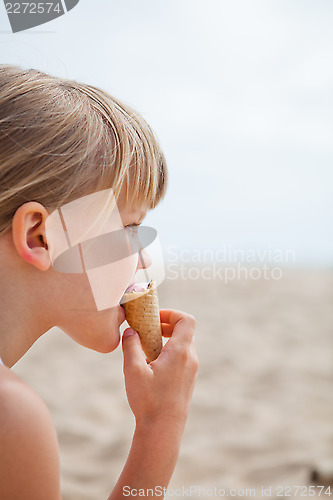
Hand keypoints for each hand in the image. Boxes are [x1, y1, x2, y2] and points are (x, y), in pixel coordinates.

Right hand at [122, 309, 197, 430]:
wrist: (163, 432)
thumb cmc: (149, 400)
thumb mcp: (133, 370)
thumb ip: (131, 346)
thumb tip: (131, 331)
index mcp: (181, 352)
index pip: (186, 320)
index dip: (171, 313)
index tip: (153, 317)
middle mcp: (191, 359)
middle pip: (184, 331)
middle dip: (166, 325)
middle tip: (147, 329)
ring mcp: (191, 371)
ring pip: (183, 345)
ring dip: (166, 340)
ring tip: (146, 347)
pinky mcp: (188, 382)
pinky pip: (182, 358)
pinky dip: (169, 353)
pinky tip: (151, 365)